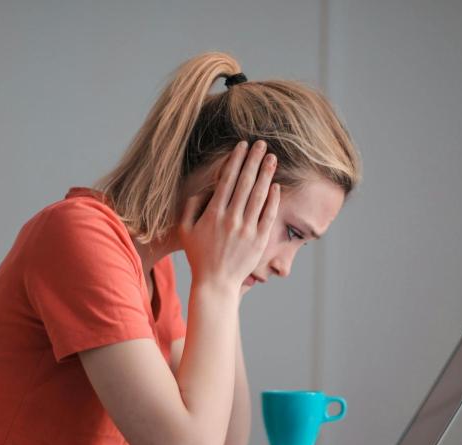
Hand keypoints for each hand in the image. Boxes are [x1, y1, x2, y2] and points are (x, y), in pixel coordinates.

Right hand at [178, 140, 279, 292]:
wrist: (215, 283)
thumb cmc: (198, 256)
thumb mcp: (185, 230)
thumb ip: (191, 207)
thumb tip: (204, 189)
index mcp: (213, 214)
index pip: (227, 180)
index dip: (236, 161)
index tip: (242, 146)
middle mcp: (231, 219)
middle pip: (245, 183)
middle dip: (254, 160)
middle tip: (262, 144)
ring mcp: (247, 230)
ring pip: (259, 196)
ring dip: (266, 174)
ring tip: (272, 158)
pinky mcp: (259, 240)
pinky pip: (268, 215)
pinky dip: (273, 199)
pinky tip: (276, 185)